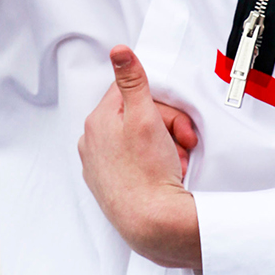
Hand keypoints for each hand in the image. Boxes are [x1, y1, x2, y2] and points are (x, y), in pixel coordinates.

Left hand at [78, 47, 201, 268]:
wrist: (152, 224)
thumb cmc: (148, 172)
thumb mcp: (145, 117)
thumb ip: (133, 82)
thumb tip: (119, 50)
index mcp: (96, 122)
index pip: (130, 93)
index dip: (160, 105)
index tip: (174, 120)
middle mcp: (92, 143)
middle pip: (137, 117)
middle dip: (167, 128)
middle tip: (183, 144)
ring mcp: (100, 167)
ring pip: (139, 141)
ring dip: (164, 147)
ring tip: (175, 163)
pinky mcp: (110, 187)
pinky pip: (136, 164)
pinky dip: (154, 166)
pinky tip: (166, 175)